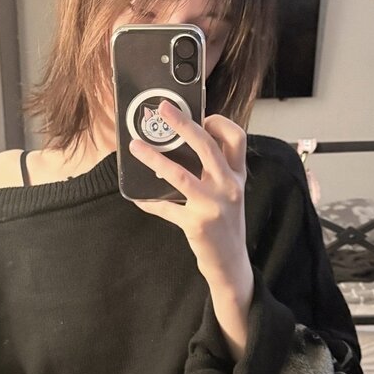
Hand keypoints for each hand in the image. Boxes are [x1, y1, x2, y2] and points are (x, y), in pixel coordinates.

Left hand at [128, 101, 248, 283]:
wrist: (231, 263)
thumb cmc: (226, 225)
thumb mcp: (228, 194)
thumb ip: (215, 172)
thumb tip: (183, 147)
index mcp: (237, 176)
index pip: (237, 138)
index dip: (219, 122)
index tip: (202, 116)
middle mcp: (228, 187)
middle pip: (207, 146)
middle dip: (183, 123)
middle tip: (164, 110)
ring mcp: (212, 206)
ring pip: (180, 175)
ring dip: (155, 158)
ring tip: (136, 147)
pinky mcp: (196, 224)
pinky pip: (166, 208)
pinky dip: (149, 202)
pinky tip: (138, 198)